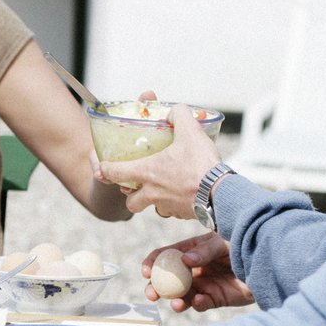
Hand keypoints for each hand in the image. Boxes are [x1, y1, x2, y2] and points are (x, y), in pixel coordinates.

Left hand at [95, 104, 220, 217]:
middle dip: (131, 195)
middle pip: (131, 202)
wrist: (221, 195)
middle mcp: (152, 193)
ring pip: (153, 208)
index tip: (104, 168)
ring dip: (154, 201)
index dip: (106, 170)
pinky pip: (173, 212)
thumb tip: (175, 110)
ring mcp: (167, 207)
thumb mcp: (190, 132)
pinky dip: (175, 205)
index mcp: (147, 173)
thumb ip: (179, 115)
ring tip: (164, 190)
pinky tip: (184, 194)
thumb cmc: (201, 165)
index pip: (114, 173)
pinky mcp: (182, 215)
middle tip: (138, 186)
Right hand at [141, 233, 253, 311]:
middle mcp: (194, 268)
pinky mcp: (215, 298)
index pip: (166, 255)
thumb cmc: (243, 245)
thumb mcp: (222, 242)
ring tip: (176, 304)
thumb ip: (204, 251)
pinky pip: (201, 304)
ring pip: (182, 295)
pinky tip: (200, 301)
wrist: (267, 263)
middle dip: (156, 287)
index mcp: (191, 251)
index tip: (145, 271)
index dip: (152, 262)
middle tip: (151, 294)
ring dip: (175, 301)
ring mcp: (203, 284)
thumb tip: (184, 260)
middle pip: (168, 279)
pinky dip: (197, 304)